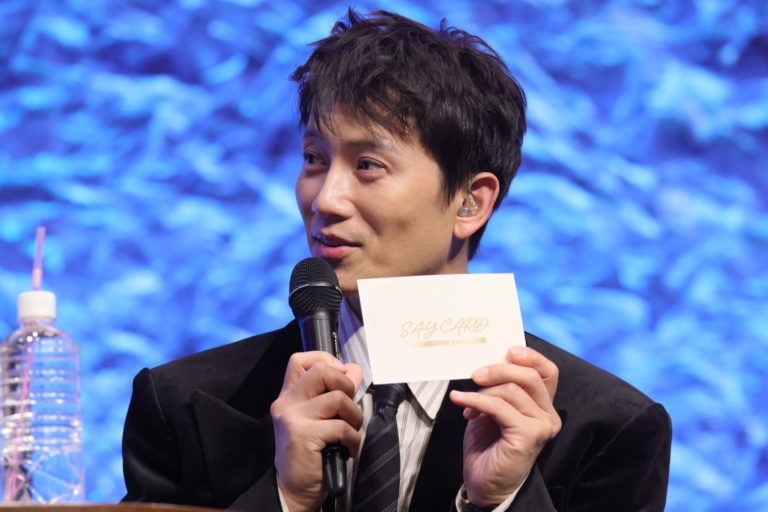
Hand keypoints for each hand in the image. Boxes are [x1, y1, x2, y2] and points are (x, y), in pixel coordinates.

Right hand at [271, 352, 363, 510]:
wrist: (292, 490)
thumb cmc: (309, 454)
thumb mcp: (320, 418)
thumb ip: (334, 391)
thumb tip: (354, 370)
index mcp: (288, 396)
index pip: (300, 360)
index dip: (327, 361)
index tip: (341, 378)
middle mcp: (286, 403)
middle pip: (322, 371)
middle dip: (346, 385)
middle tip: (348, 406)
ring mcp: (293, 418)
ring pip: (338, 398)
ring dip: (354, 415)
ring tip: (350, 430)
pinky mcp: (303, 435)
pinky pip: (341, 426)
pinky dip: (353, 438)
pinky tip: (347, 448)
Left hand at [449, 346, 560, 505]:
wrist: (484, 483)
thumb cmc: (488, 446)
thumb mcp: (492, 409)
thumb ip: (498, 388)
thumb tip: (484, 365)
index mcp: (542, 405)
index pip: (547, 372)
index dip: (531, 356)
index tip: (509, 350)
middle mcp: (548, 415)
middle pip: (529, 376)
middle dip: (499, 369)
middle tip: (475, 374)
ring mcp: (541, 426)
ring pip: (511, 390)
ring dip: (482, 392)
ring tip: (466, 402)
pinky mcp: (529, 435)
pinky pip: (499, 407)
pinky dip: (476, 400)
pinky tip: (461, 402)